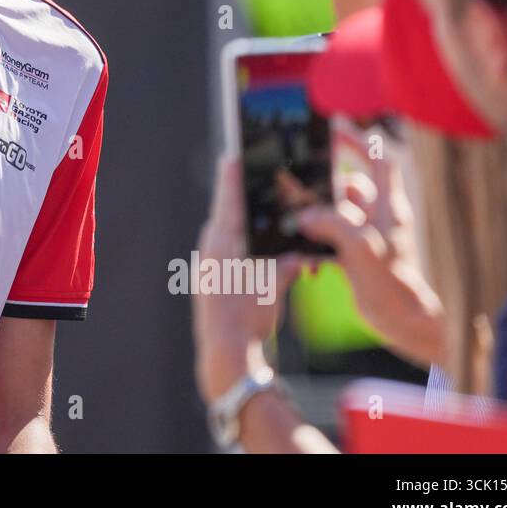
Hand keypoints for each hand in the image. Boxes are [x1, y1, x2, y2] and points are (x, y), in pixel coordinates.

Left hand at [193, 156, 304, 404]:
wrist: (225, 351)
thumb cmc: (250, 318)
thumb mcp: (275, 286)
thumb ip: (288, 264)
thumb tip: (301, 254)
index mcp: (224, 245)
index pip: (229, 203)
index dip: (232, 179)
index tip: (233, 156)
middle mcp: (209, 250)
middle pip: (225, 214)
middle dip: (237, 197)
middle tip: (247, 176)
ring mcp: (205, 264)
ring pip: (222, 233)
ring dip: (236, 221)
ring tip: (252, 207)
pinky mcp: (206, 278)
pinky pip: (221, 249)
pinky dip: (234, 241)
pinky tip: (248, 244)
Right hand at [295, 157, 446, 366]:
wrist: (402, 321)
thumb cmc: (392, 282)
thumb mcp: (361, 246)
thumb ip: (333, 223)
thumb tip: (306, 216)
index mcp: (390, 207)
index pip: (381, 162)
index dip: (363, 143)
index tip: (340, 131)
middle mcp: (380, 218)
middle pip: (350, 187)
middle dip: (326, 188)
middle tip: (302, 188)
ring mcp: (368, 237)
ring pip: (337, 214)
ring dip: (318, 218)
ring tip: (300, 224)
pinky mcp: (356, 257)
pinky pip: (331, 240)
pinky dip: (317, 244)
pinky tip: (307, 257)